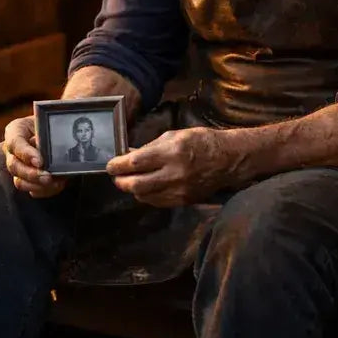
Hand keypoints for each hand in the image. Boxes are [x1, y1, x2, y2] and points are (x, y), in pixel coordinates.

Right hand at [2, 116, 67, 197]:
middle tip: (48, 177)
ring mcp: (19, 167)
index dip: (26, 154)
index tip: (39, 162)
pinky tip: (58, 185)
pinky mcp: (29, 180)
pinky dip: (45, 190)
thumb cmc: (51, 122)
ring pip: (20, 182)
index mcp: (16, 130)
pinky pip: (32, 190)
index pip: (14, 143)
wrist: (57, 131)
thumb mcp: (48, 121)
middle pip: (14, 166)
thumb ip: (46, 131)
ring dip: (38, 185)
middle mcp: (13, 151)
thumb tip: (49, 147)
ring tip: (56, 183)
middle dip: (32, 174)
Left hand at [106, 127, 230, 206]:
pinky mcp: (184, 201)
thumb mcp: (173, 136)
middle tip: (116, 176)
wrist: (227, 159)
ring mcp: (179, 190)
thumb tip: (128, 155)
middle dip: (121, 181)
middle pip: (136, 185)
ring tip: (130, 182)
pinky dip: (146, 196)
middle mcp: (174, 173)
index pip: (135, 163)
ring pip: (144, 196)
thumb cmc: (200, 141)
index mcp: (171, 152)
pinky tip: (145, 188)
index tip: (110, 166)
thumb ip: (150, 147)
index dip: (117, 166)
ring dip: (132, 189)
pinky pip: (157, 202)